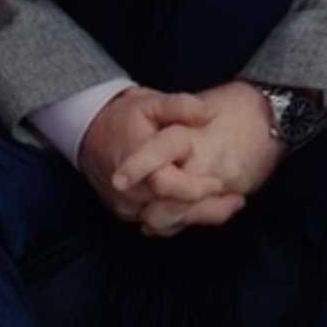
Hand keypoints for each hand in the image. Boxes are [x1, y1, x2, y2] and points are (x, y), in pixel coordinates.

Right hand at [114, 80, 282, 237]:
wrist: (88, 131)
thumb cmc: (125, 116)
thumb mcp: (153, 102)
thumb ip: (182, 106)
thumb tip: (210, 113)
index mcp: (135, 164)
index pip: (167, 185)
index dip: (196, 187)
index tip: (220, 183)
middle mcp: (128, 192)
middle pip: (171, 211)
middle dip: (206, 209)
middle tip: (238, 200)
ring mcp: (125, 207)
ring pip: (165, 223)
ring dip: (195, 216)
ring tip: (226, 205)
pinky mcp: (125, 214)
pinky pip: (156, 224)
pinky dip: (179, 218)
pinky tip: (199, 208)